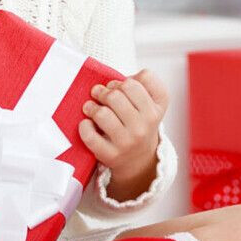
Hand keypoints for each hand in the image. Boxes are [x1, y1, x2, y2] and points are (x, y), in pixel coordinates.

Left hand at [78, 69, 168, 192]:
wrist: (139, 159)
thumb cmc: (140, 121)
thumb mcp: (152, 101)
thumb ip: (144, 82)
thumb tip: (117, 81)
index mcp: (155, 110)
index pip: (133, 84)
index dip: (120, 82)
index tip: (117, 88)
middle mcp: (144, 127)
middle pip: (115, 95)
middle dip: (103, 92)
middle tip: (99, 95)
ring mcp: (128, 143)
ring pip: (102, 114)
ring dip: (91, 107)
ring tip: (91, 108)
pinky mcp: (111, 155)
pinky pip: (90, 135)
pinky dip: (84, 126)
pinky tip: (87, 124)